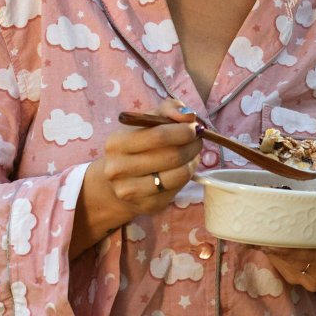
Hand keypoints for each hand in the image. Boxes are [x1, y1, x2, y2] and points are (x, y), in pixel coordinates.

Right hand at [72, 99, 200, 255]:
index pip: (159, 135)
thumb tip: (189, 115)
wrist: (117, 180)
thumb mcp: (148, 119)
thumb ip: (169, 109)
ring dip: (193, 161)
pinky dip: (186, 176)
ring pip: (178, 175)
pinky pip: (178, 189)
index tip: (195, 127)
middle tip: (198, 140)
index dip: (184, 130)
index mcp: (116, 143)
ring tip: (193, 153)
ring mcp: (130, 191)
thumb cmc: (138, 143)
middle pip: (172, 156)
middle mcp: (118, 169)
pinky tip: (182, 168)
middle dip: (193, 145)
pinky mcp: (146, 206)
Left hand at [259, 205, 315, 291]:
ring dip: (274, 255)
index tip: (275, 240)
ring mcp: (314, 281)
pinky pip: (285, 271)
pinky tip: (268, 245)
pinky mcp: (302, 280)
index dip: (293, 251)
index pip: (315, 258)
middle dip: (278, 251)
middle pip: (297, 264)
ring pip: (288, 268)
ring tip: (261, 237)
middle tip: (260, 234)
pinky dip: (275, 258)